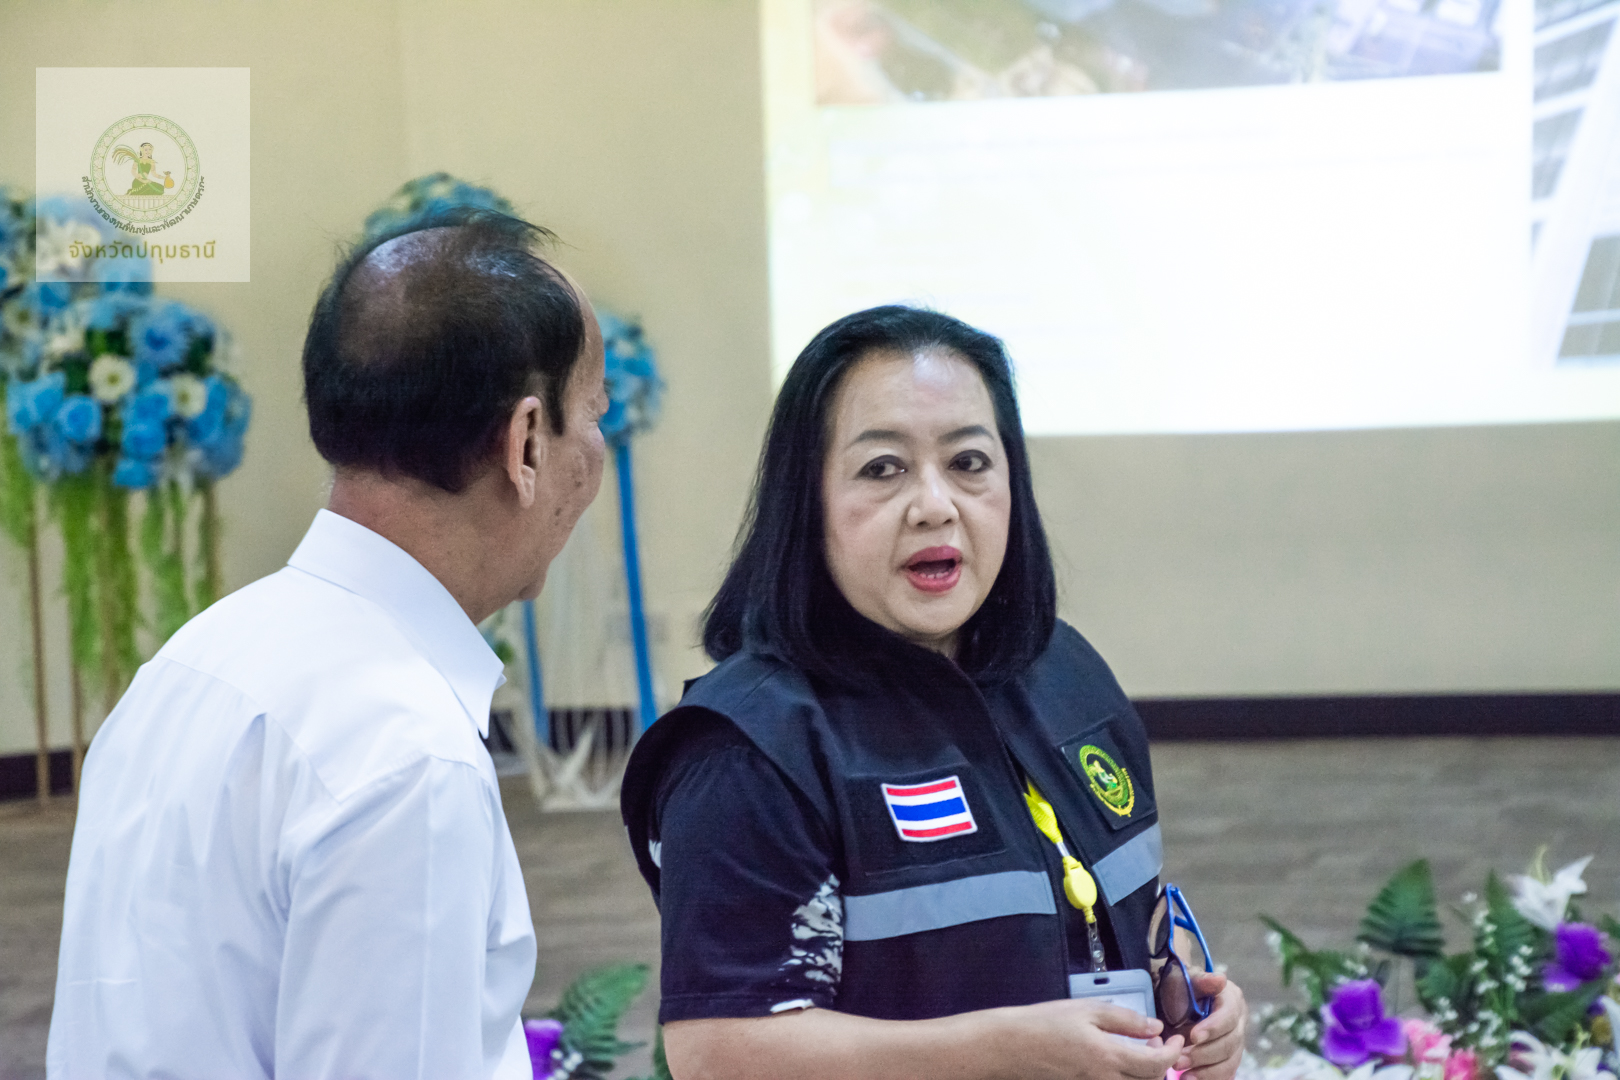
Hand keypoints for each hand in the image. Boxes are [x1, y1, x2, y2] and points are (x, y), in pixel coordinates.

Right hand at [990, 999, 1186, 1079]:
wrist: (1011, 1047)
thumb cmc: (1046, 1023)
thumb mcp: (1086, 1010)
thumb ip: (1125, 1020)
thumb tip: (1156, 1028)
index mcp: (1109, 1059)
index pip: (1157, 1066)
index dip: (1173, 1052)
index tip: (1176, 1038)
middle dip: (1162, 1065)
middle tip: (1154, 1042)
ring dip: (1145, 1074)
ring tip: (1137, 1052)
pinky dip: (1125, 1077)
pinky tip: (1116, 1061)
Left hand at [1174, 973, 1246, 1079]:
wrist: (1170, 1003)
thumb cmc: (1178, 988)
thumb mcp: (1184, 980)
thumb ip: (1201, 981)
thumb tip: (1220, 979)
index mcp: (1232, 999)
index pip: (1229, 1016)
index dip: (1214, 1028)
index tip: (1193, 1037)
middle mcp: (1239, 1022)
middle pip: (1230, 1043)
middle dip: (1204, 1054)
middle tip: (1178, 1060)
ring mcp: (1235, 1042)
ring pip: (1229, 1063)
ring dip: (1206, 1072)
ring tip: (1183, 1076)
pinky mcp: (1228, 1059)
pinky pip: (1225, 1073)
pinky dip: (1209, 1079)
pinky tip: (1190, 1079)